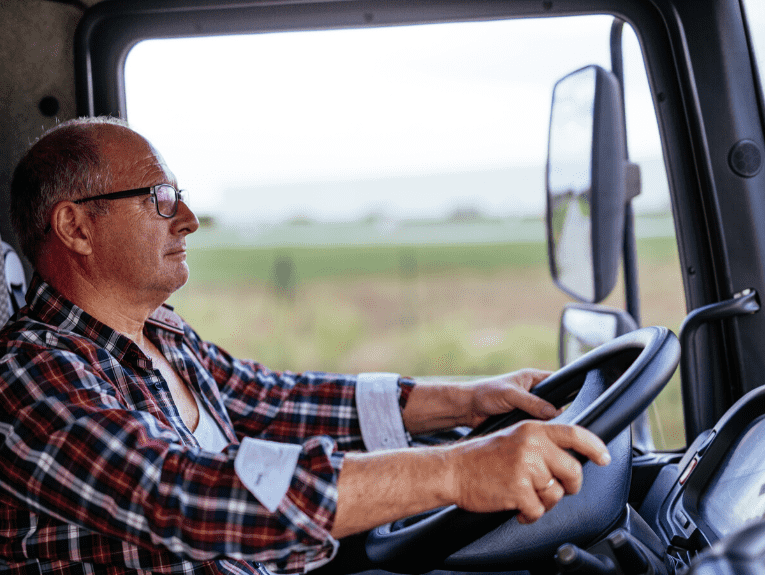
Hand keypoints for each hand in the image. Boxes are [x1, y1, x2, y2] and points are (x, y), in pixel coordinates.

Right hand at [445, 420, 610, 523]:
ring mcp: (525, 468)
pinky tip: (518, 508)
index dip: (595, 446)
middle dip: (569, 485)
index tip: (604, 457)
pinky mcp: (517, 490)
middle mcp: (532, 445)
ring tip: (527, 496)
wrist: (454, 469)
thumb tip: (572, 456)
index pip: (575, 434)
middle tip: (555, 487)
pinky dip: (530, 514)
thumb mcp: (515, 437)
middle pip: (573, 471)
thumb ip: (542, 442)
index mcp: (533, 429)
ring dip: (544, 501)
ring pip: (556, 494)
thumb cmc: (483, 456)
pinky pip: (538, 510)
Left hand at [465, 368, 557, 427]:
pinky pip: (535, 425)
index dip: (564, 392)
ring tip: (545, 429)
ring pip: (545, 416)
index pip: (556, 382)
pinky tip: (536, 435)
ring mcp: (528, 406)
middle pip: (554, 403)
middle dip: (556, 412)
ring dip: (544, 423)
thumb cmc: (486, 393)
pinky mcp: (522, 419)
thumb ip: (532, 403)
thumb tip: (553, 412)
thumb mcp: (511, 395)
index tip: (569, 405)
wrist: (468, 408)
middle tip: (556, 422)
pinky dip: (536, 430)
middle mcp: (532, 392)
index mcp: (532, 378)